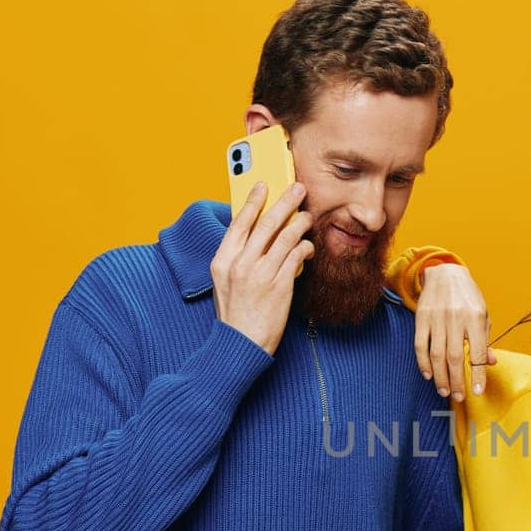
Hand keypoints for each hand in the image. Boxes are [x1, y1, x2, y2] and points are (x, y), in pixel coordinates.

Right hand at [210, 182, 313, 354]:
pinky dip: (304, 248)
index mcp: (222, 261)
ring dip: (299, 222)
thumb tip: (255, 234)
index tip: (263, 186)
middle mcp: (240, 264)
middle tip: (297, 188)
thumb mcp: (225, 282)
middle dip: (284, 201)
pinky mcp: (279, 286)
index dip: (252, 201)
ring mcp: (260, 274)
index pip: (238, 223)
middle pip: (265, 223)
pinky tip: (308, 246)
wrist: (241, 344)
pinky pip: (296, 257)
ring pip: (285, 237)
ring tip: (307, 215)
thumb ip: (236, 258)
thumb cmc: (235, 314)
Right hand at [414, 263, 496, 400]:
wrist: (445, 273)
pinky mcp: (421, 318)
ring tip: (445, 391)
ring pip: (437, 354)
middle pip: (455, 357)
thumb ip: (485, 340)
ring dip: (440, 377)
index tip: (477, 391)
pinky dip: (423, 362)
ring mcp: (437, 318)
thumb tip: (492, 363)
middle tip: (459, 396)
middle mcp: (456, 318)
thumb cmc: (468, 297)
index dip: (478, 374)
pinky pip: (420, 345)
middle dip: (457, 380)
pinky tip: (429, 374)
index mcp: (475, 318)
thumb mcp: (483, 315)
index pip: (478, 352)